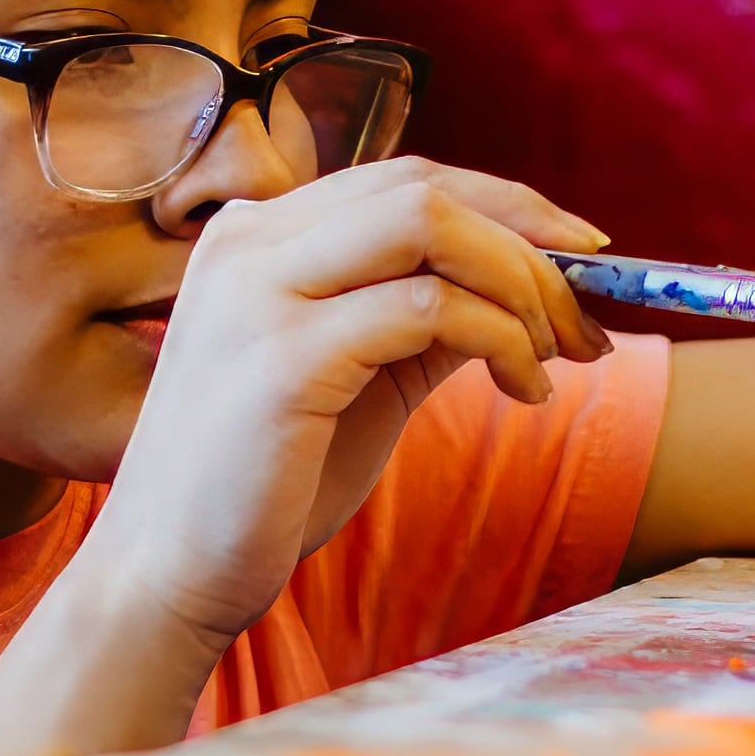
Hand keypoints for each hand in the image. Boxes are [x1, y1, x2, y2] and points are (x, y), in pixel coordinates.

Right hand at [0, 160, 608, 755]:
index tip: (581, 253)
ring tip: (558, 356)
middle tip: (588, 315)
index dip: (508, 205)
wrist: (165, 576)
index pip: (406, 179)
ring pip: (433, 225)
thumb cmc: (263, 486)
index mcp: (257, 238)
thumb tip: (527, 282)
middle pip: (426, 186)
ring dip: (523, 284)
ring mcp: (258, 293)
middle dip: (530, 238)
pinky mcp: (281, 357)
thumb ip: (420, 318)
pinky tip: (523, 390)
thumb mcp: (355, 378)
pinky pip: (430, 309)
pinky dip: (501, 338)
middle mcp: (249, 243)